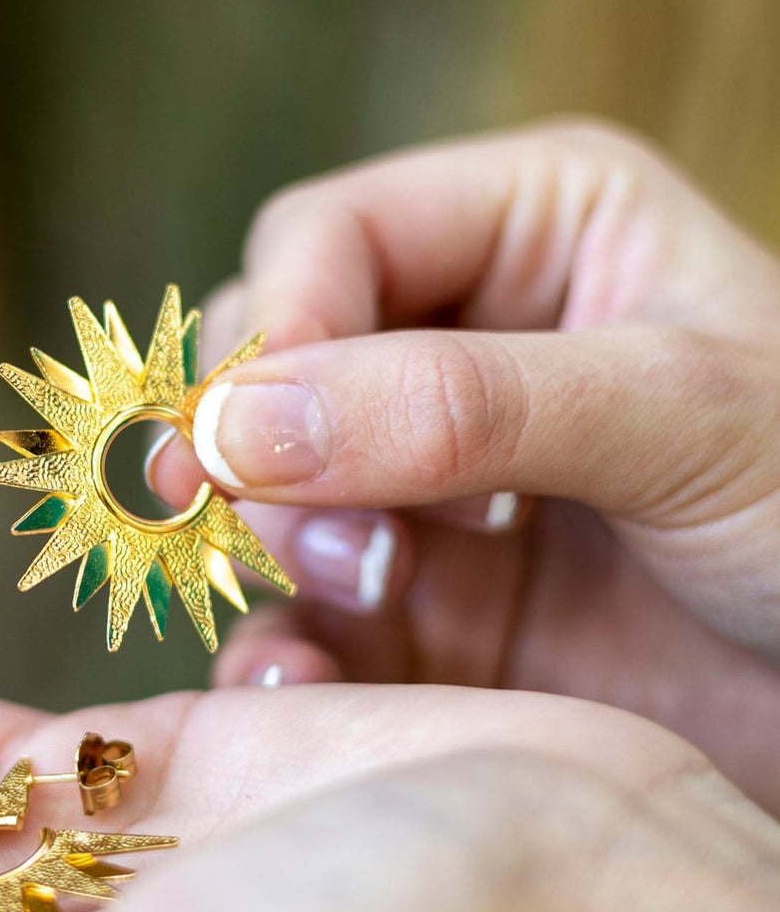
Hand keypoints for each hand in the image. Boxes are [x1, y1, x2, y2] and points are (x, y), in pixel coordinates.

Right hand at [150, 119, 779, 814]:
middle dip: (270, 449)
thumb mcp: (678, 417)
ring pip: (267, 493)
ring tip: (375, 591)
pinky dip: (284, 648)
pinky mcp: (425, 608)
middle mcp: (461, 348)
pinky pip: (301, 614)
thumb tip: (233, 425)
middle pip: (270, 364)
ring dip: (281, 547)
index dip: (275, 330)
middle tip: (330, 535)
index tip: (245, 442)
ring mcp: (433, 488)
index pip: (324, 241)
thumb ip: (457, 406)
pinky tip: (310, 679)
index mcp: (534, 232)